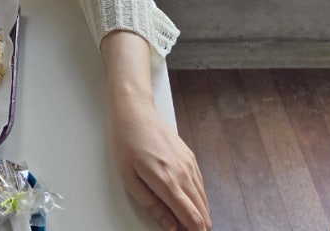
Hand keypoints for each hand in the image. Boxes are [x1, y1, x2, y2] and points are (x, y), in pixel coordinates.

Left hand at [108, 94, 210, 230]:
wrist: (135, 110)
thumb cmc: (126, 140)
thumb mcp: (129, 177)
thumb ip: (151, 205)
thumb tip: (169, 226)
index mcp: (166, 181)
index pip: (192, 218)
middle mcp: (183, 173)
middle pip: (202, 211)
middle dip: (199, 227)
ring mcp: (189, 163)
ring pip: (204, 198)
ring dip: (201, 214)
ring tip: (192, 224)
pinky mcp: (190, 156)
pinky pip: (200, 184)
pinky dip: (199, 198)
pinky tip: (193, 204)